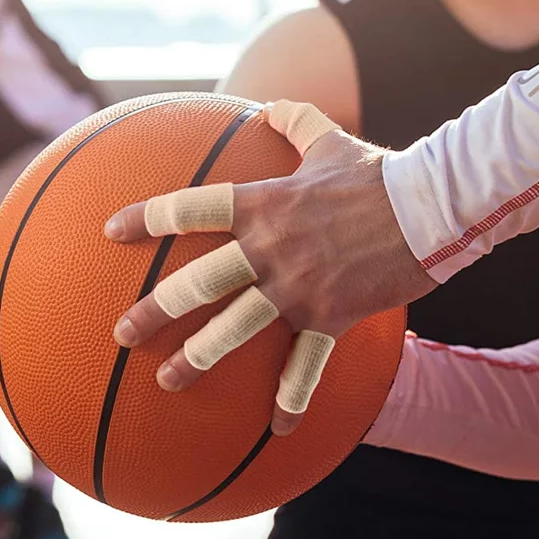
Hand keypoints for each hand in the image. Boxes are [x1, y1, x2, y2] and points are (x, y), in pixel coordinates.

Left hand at [105, 101, 435, 436]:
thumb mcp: (329, 139)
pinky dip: (291, 400)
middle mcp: (269, 248)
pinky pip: (305, 365)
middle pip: (197, 281)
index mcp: (262, 205)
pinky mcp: (329, 316)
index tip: (111, 232)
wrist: (427, 208)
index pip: (190, 209)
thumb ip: (294, 121)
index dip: (146, 218)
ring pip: (234, 329)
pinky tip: (276, 432)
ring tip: (167, 382)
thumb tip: (271, 106)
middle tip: (122, 333)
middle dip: (153, 310)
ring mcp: (296, 287)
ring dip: (197, 358)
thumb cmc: (376, 172)